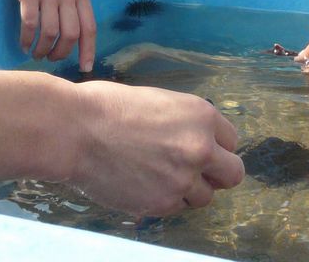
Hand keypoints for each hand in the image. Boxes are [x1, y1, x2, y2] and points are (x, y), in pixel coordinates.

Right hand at [0, 0, 96, 72]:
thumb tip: (76, 28)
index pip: (90, 27)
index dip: (88, 50)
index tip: (85, 68)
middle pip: (70, 34)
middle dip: (61, 53)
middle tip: (51, 59)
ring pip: (50, 32)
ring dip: (42, 49)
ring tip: (35, 53)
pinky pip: (30, 23)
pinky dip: (26, 38)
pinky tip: (23, 43)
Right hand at [70, 81, 244, 215]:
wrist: (76, 130)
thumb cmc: (108, 107)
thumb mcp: (159, 101)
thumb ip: (185, 124)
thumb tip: (195, 140)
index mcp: (201, 115)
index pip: (231, 140)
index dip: (215, 145)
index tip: (200, 149)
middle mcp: (200, 148)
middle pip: (233, 174)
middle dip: (216, 174)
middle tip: (194, 171)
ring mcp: (183, 179)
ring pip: (204, 197)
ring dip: (188, 190)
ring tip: (158, 176)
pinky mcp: (162, 203)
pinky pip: (176, 207)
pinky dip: (163, 200)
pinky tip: (142, 183)